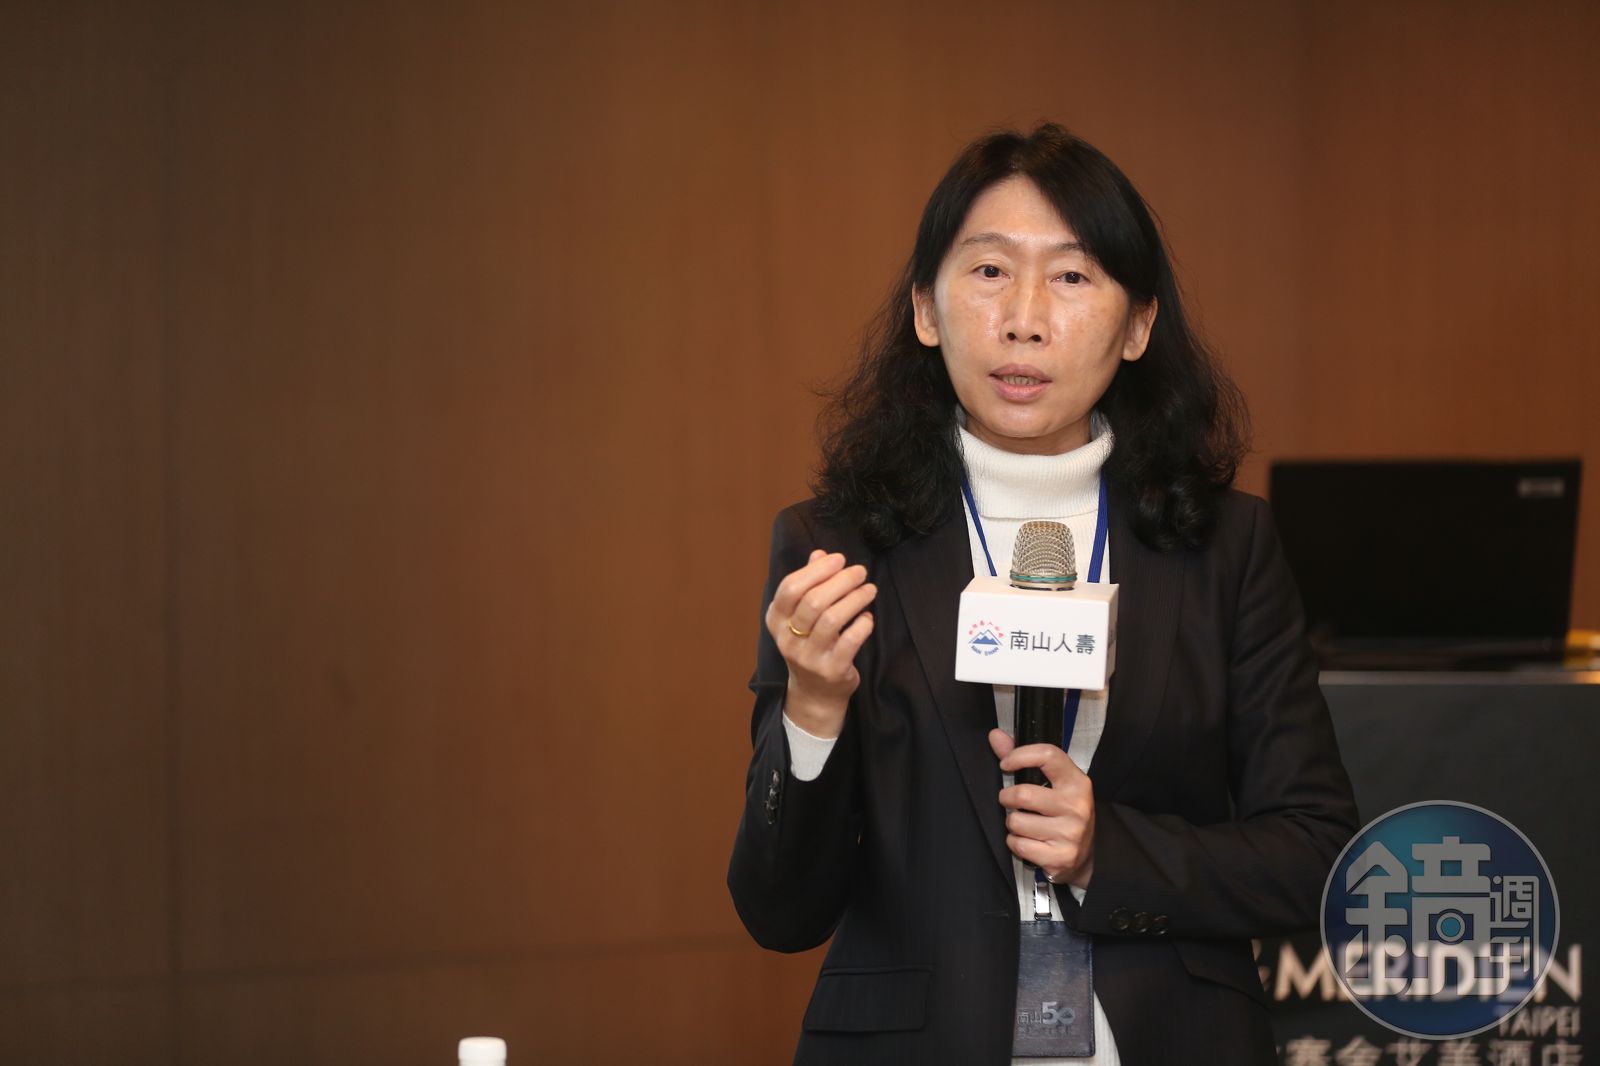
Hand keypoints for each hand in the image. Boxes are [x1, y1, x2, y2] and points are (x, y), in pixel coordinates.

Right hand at [765, 550, 876, 738]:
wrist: (814, 693)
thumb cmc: (810, 644)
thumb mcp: (801, 615)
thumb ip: (809, 583)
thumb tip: (820, 554)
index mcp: (776, 619)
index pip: (791, 587)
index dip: (817, 569)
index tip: (839, 559)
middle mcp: (787, 638)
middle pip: (813, 601)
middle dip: (841, 581)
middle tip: (860, 572)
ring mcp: (808, 657)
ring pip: (832, 619)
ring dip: (855, 599)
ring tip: (869, 589)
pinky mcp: (831, 670)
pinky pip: (850, 641)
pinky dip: (862, 624)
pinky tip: (868, 617)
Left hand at [989, 728, 1095, 889]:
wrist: (1087, 856)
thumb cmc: (1064, 813)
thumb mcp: (1053, 784)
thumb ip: (1024, 759)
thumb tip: (995, 736)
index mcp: (1077, 782)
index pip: (1048, 755)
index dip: (1020, 755)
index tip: (1005, 763)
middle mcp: (1077, 806)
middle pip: (1023, 794)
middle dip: (1007, 798)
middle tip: (1010, 801)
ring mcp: (1070, 833)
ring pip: (1016, 822)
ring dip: (1011, 823)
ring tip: (1024, 823)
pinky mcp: (1060, 857)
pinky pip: (1018, 845)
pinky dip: (1015, 843)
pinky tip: (1029, 841)